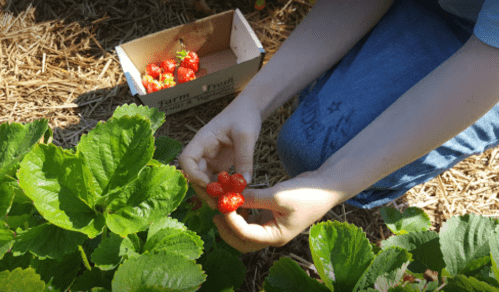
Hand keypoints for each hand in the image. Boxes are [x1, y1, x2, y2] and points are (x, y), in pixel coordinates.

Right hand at [179, 99, 261, 208]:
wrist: (249, 110)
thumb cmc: (244, 117)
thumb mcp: (246, 135)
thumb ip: (245, 158)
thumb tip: (244, 182)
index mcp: (202, 140)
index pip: (186, 160)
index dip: (193, 175)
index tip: (209, 184)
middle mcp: (202, 151)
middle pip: (194, 175)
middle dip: (204, 190)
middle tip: (219, 204)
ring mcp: (210, 159)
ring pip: (204, 181)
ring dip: (212, 193)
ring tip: (226, 204)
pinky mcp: (219, 164)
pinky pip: (215, 180)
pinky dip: (222, 189)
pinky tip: (232, 197)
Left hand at [212, 171, 343, 252]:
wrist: (325, 187)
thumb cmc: (306, 193)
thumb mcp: (278, 195)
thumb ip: (254, 197)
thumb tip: (231, 196)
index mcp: (276, 236)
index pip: (246, 235)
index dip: (231, 220)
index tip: (222, 204)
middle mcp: (271, 235)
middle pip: (241, 241)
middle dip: (226, 228)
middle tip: (215, 213)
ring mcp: (270, 227)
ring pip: (244, 231)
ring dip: (232, 219)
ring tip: (223, 203)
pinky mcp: (269, 216)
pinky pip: (250, 219)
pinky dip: (241, 212)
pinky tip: (237, 198)